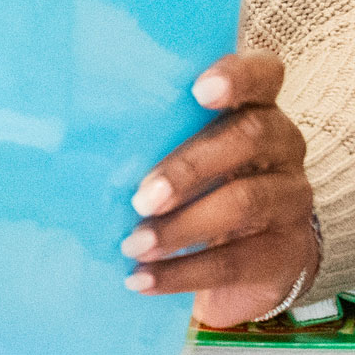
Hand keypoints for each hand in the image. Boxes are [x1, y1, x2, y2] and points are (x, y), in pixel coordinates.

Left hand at [121, 51, 319, 327]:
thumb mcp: (182, 152)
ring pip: (244, 202)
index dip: (238, 77)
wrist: (252, 262)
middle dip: (189, 166)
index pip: (264, 76)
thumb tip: (64, 136)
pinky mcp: (286, 252)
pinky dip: (183, 273)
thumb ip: (152, 135)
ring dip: (180, 227)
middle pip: (250, 138)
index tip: (200, 90)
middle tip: (142, 197)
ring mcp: (290, 198)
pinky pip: (236, 261)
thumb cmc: (199, 187)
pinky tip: (142, 278)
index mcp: (255, 109)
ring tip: (132, 245)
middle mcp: (283, 146)